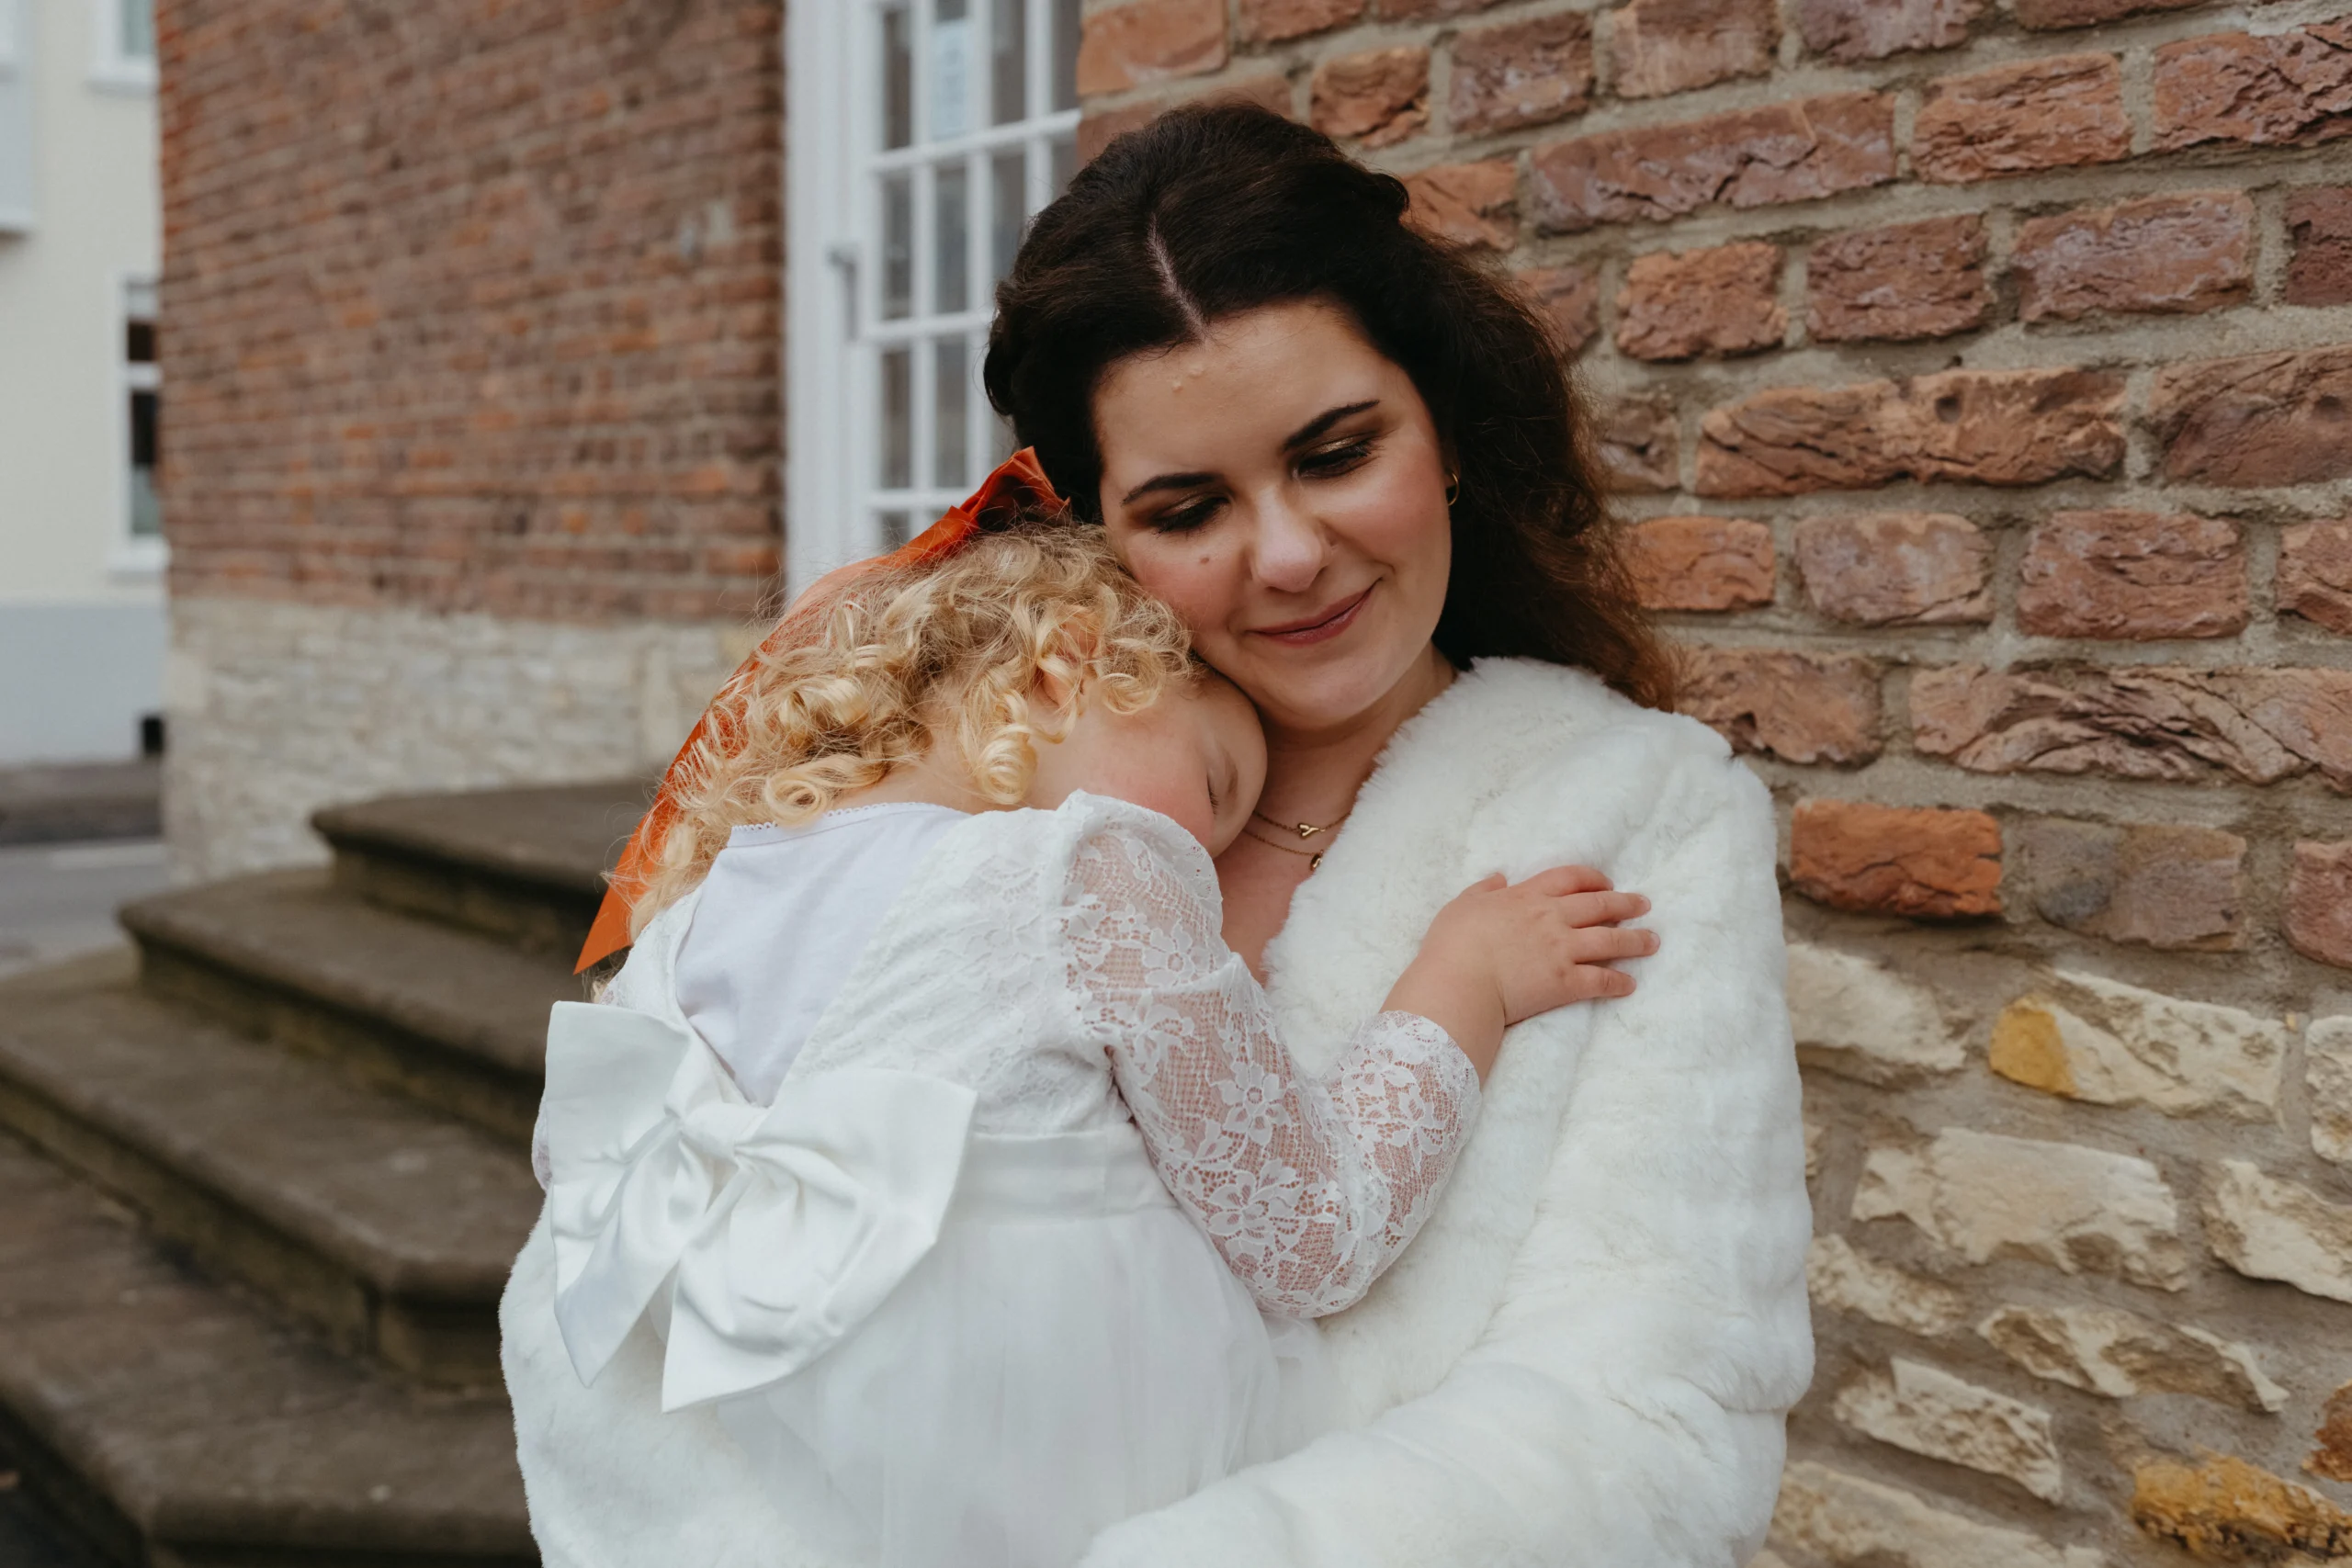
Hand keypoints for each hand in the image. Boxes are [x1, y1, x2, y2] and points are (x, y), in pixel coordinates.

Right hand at [1382, 866, 1656, 1079]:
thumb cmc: (1452, 944)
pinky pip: (1600, 981)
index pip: (1570, 878)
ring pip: (1610, 941)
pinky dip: (1618, 982)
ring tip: (1652, 942)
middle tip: (1644, 905)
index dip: (1593, 879)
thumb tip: (1498, 878)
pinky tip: (1629, 985)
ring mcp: (1562, 950)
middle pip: (1600, 906)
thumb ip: (1483, 891)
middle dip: (1627, 904)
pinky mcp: (1565, 983)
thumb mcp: (1461, 906)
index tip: (1607, 884)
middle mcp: (1552, 919)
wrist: (1459, 983)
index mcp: (1527, 897)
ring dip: (1635, 941)